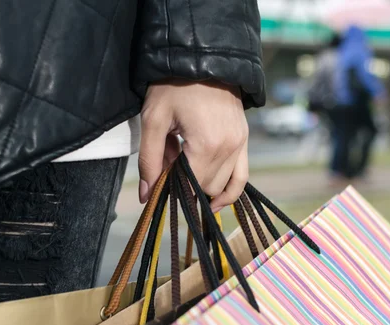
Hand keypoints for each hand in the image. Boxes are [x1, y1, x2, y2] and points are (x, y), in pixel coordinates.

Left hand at [139, 79, 248, 212]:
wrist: (202, 57)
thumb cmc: (174, 86)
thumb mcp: (154, 120)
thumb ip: (149, 160)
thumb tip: (146, 196)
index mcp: (207, 145)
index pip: (191, 186)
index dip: (173, 191)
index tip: (159, 188)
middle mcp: (229, 148)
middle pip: (206, 188)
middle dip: (186, 186)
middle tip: (168, 171)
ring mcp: (240, 145)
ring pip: (222, 185)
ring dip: (203, 186)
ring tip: (185, 176)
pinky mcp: (244, 140)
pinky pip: (241, 176)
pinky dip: (229, 191)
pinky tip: (215, 202)